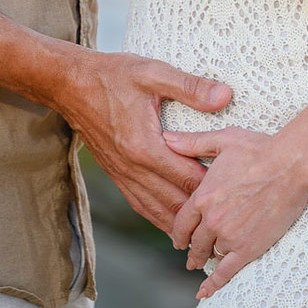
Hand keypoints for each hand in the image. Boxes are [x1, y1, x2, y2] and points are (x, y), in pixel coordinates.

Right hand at [44, 48, 232, 234]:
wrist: (70, 84)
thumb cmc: (113, 75)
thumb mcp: (153, 72)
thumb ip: (189, 87)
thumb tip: (225, 96)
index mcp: (145, 146)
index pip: (187, 177)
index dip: (213, 187)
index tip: (236, 191)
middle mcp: (133, 168)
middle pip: (174, 202)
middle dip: (201, 213)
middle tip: (229, 221)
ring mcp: (122, 175)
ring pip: (156, 210)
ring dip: (181, 224)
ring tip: (206, 235)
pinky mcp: (116, 175)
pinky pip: (141, 205)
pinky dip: (159, 217)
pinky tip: (172, 223)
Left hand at [164, 126, 307, 298]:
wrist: (289, 166)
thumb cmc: (258, 149)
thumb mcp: (222, 140)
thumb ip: (193, 143)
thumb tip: (166, 138)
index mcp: (203, 196)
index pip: (181, 222)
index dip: (178, 233)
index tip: (178, 239)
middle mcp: (211, 219)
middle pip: (194, 242)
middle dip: (191, 250)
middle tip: (190, 256)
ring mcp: (229, 236)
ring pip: (211, 254)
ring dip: (206, 259)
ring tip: (204, 263)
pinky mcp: (248, 248)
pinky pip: (226, 272)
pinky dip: (213, 285)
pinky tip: (204, 293)